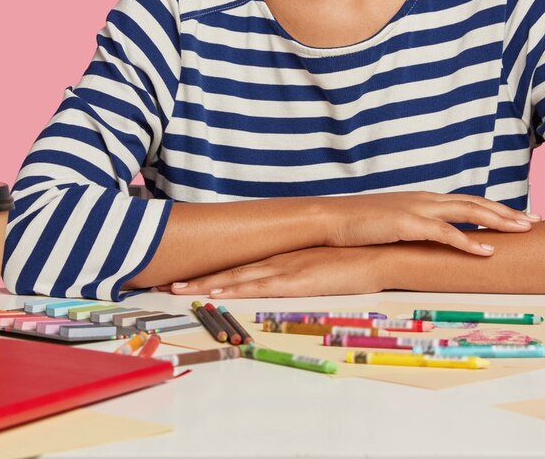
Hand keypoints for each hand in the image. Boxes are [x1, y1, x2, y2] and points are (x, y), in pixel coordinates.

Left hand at [158, 246, 387, 298]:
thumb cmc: (354, 261)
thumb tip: (284, 279)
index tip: (184, 274)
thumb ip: (300, 269)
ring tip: (178, 288)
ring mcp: (286, 268)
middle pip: (230, 269)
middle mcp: (277, 259)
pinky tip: (217, 292)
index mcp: (281, 256)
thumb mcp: (320, 264)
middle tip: (165, 281)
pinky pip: (261, 286)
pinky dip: (237, 289)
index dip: (211, 269)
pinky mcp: (297, 280)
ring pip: (238, 277)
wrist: (379, 253)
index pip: (239, 264)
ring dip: (207, 284)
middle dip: (198, 277)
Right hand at [320, 192, 539, 255]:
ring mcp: (418, 210)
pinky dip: (468, 242)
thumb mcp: (396, 224)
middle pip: (476, 203)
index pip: (468, 201)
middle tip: (536, 220)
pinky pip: (444, 234)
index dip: (496, 208)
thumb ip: (417, 229)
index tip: (521, 215)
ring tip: (523, 230)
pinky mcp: (407, 224)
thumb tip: (434, 243)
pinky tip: (488, 252)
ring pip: (468, 212)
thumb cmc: (360, 225)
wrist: (331, 219)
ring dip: (498, 221)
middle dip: (508, 212)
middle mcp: (427, 200)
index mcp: (425, 201)